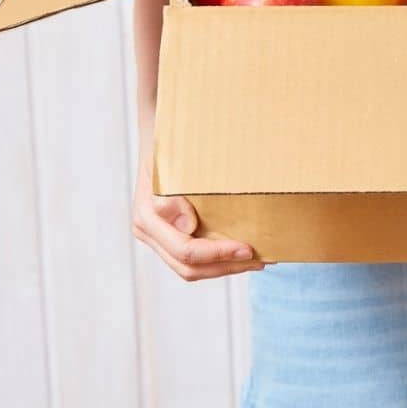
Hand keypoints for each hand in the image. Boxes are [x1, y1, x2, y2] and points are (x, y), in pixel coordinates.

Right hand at [131, 153, 266, 281]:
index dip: (218, 254)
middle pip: (188, 269)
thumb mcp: (171, 165)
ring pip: (190, 269)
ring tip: (255, 261)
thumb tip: (189, 227)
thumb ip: (174, 196)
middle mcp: (149, 233)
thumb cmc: (167, 148)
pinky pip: (192, 258)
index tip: (247, 249)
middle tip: (259, 261)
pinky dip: (216, 259)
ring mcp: (157, 237)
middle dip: (225, 267)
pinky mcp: (167, 236)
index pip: (186, 251)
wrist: (155, 138)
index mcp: (147, 218)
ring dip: (224, 267)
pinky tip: (238, 253)